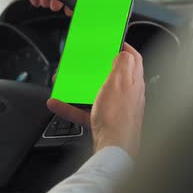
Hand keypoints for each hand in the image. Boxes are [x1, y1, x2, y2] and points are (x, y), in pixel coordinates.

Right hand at [47, 43, 145, 157]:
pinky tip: (59, 104)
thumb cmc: (118, 118)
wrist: (114, 150)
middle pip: (112, 76)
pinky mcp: (105, 123)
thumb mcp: (118, 83)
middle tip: (84, 63)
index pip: (133, 58)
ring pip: (96, 93)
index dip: (123, 47)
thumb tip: (124, 51)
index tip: (111, 41)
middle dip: (96, 68)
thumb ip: (122, 64)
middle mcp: (128, 96)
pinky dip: (72, 107)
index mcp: (133, 82)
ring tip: (66, 83)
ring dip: (80, 87)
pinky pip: (85, 111)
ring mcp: (117, 110)